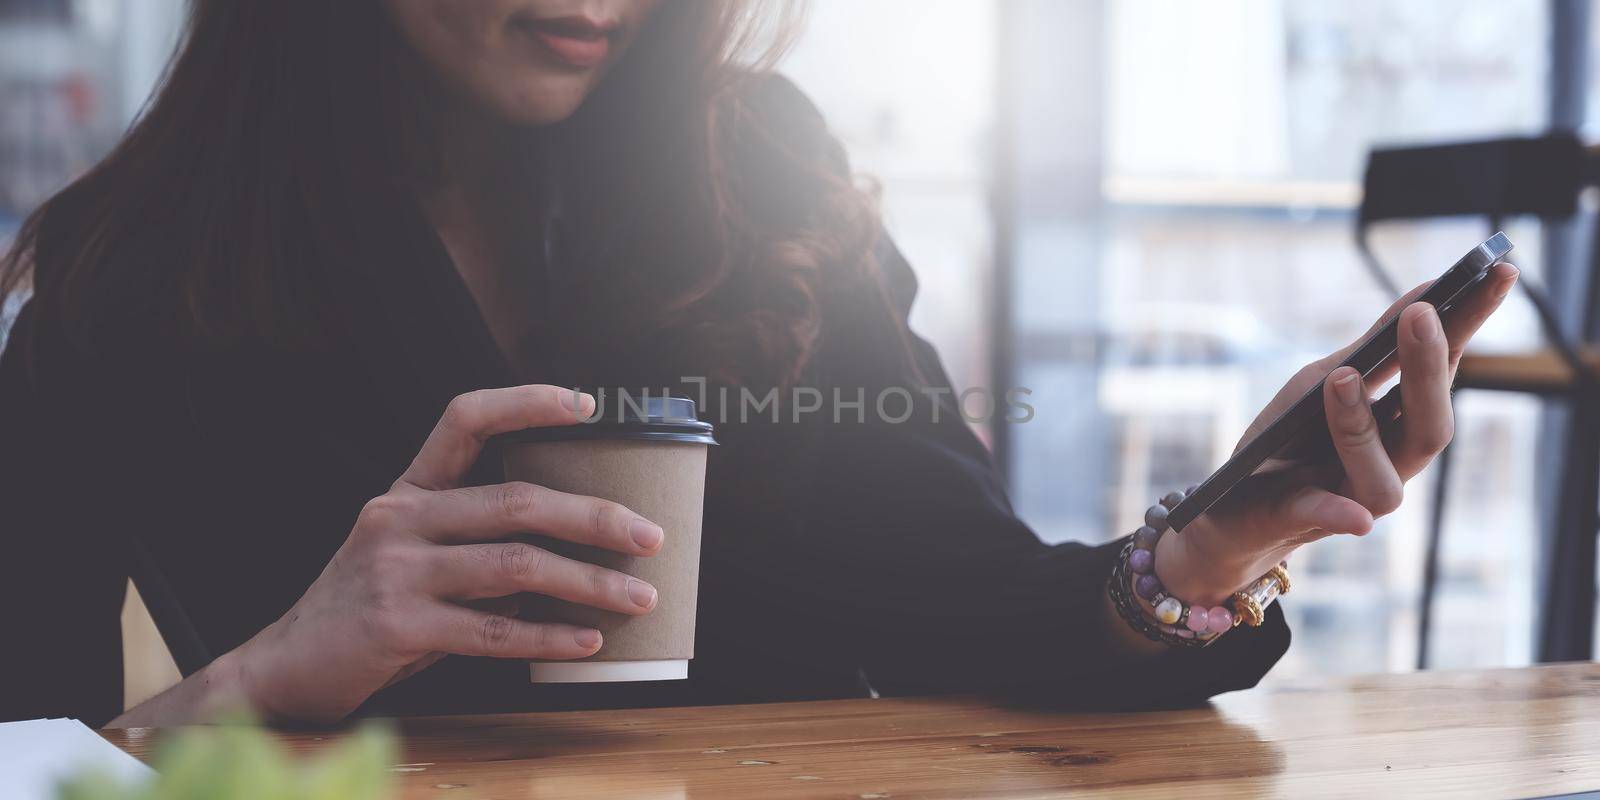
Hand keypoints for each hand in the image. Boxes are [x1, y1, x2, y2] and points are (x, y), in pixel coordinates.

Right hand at [227, 385, 663, 722]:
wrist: (288, 667)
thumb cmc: (373, 608)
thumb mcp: (414, 556)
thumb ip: (477, 542)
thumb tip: (576, 547)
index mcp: (408, 491)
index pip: (464, 418)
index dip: (526, 402)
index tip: (587, 404)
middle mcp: (399, 518)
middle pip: (516, 501)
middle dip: (594, 518)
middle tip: (649, 536)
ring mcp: (394, 571)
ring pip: (515, 566)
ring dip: (588, 582)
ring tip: (640, 596)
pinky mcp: (396, 626)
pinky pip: (492, 632)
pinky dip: (549, 638)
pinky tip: (589, 641)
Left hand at [1155, 263, 1520, 604]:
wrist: (1234, 506)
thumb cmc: (1287, 438)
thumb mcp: (1321, 380)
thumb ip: (1371, 350)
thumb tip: (1425, 295)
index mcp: (1401, 423)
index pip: (1446, 370)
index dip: (1472, 324)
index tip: (1499, 271)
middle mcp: (1393, 465)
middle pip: (1429, 426)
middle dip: (1424, 370)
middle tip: (1419, 315)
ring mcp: (1355, 499)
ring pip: (1383, 477)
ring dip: (1360, 425)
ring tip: (1341, 379)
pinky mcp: (1305, 520)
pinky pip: (1326, 518)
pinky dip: (1339, 513)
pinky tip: (1354, 517)